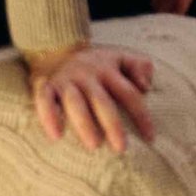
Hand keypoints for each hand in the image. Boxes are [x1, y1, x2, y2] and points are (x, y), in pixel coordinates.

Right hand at [26, 42, 157, 152]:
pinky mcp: (45, 86)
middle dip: (112, 125)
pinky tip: (56, 136)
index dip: (141, 116)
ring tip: (93, 145)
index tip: (150, 138)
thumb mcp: (121, 57)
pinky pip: (44, 100)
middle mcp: (87, 75)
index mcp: (108, 69)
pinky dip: (48, 117)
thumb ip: (140, 67)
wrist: (57, 47)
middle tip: (121, 148)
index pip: (129, 94)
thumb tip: (145, 87)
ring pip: (75, 103)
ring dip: (84, 124)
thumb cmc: (96, 62)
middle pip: (102, 102)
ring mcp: (66, 80)